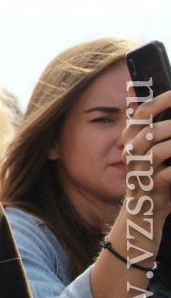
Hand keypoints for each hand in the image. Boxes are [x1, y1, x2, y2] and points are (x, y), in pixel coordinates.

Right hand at [123, 89, 170, 220]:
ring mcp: (142, 170)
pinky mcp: (152, 187)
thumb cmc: (151, 172)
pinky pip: (169, 175)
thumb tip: (132, 88)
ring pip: (160, 151)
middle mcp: (133, 152)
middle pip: (151, 131)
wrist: (144, 209)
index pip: (142, 113)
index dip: (161, 101)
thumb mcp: (145, 145)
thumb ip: (144, 120)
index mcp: (131, 138)